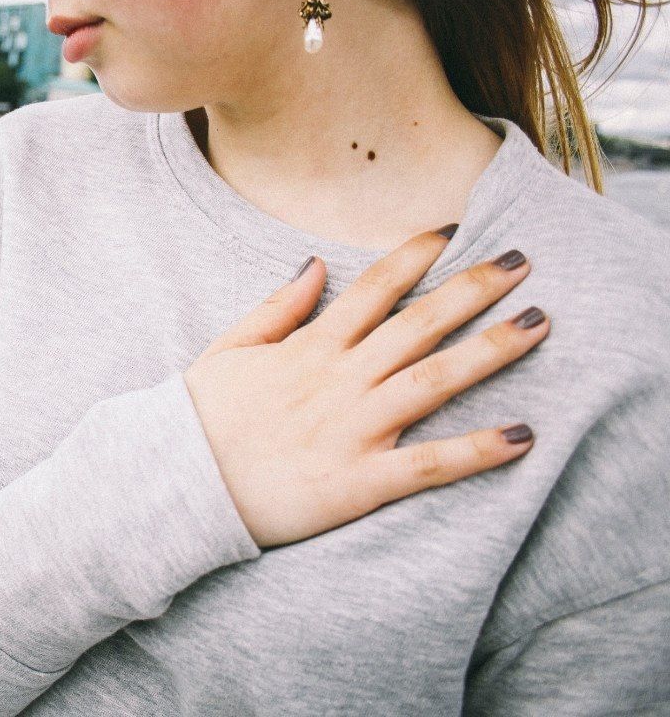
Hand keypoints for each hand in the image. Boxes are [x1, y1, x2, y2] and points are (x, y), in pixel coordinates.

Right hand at [183, 227, 548, 547]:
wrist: (178, 485)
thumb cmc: (199, 418)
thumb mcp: (230, 348)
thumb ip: (277, 307)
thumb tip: (315, 262)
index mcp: (309, 348)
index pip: (373, 289)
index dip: (415, 256)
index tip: (453, 231)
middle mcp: (339, 380)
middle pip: (418, 325)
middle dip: (474, 289)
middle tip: (523, 261)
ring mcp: (353, 429)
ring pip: (434, 382)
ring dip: (491, 352)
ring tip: (539, 327)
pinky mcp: (360, 481)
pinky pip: (428, 464)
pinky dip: (476, 451)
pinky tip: (521, 436)